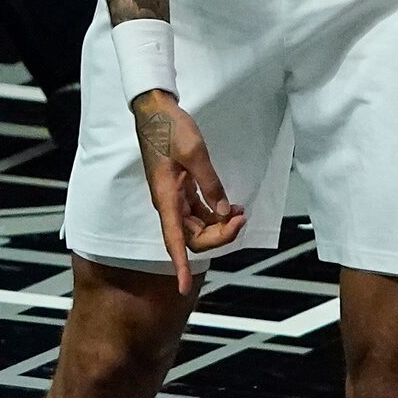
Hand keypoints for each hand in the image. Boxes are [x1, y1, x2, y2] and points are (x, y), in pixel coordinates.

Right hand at [133, 90, 244, 294]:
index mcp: (167, 198)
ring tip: (241, 214)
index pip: (174, 240)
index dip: (180, 265)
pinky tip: (232, 207)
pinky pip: (199, 212)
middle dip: (218, 236)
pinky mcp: (181, 189)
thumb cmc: (170, 128)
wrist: (155, 110)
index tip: (184, 286)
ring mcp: (175, 198)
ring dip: (219, 226)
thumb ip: (210, 183)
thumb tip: (223, 210)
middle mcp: (169, 204)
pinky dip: (215, 214)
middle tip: (241, 220)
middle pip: (193, 237)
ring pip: (197, 226)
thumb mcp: (195, 152)